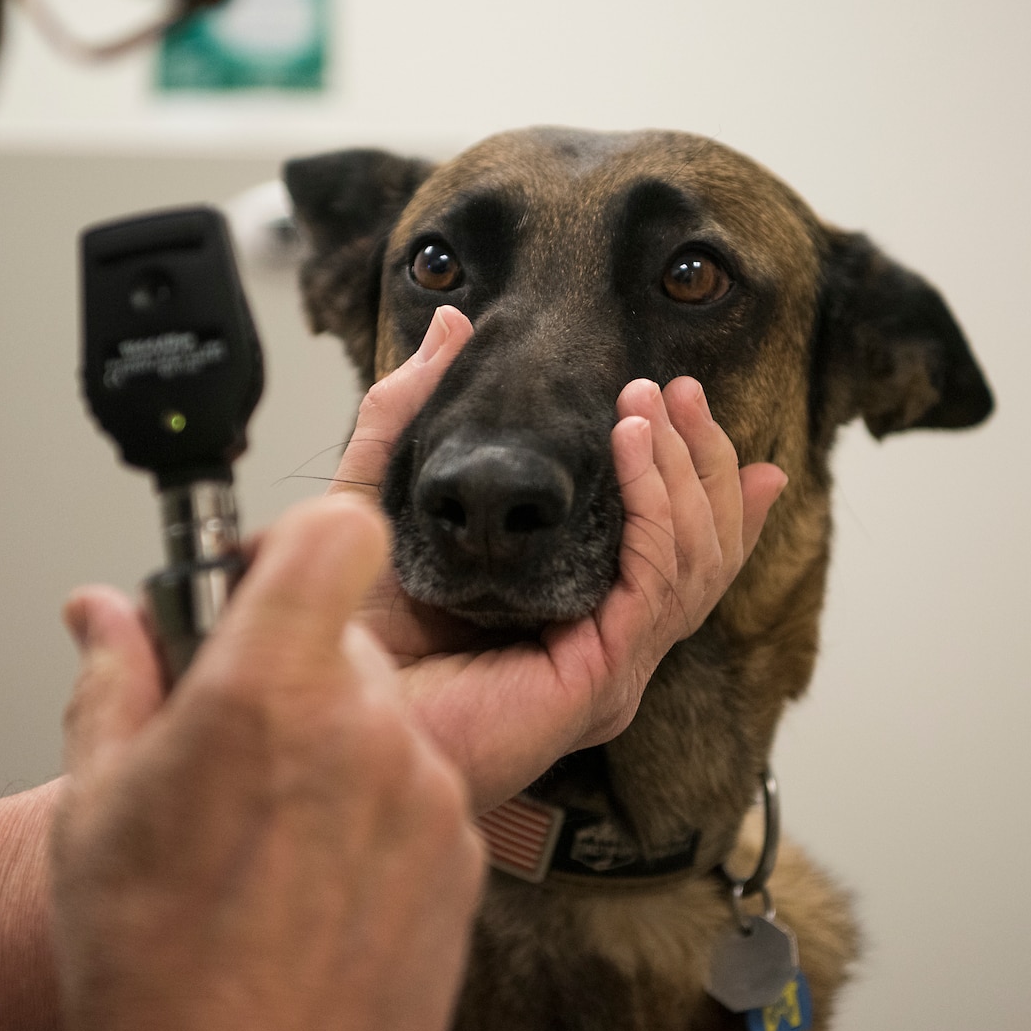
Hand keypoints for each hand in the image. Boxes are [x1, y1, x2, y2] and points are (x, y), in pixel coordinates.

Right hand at [53, 499, 483, 1030]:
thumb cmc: (150, 973)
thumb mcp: (92, 806)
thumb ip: (114, 679)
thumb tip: (103, 611)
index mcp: (268, 697)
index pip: (338, 533)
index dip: (298, 541)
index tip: (265, 575)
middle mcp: (367, 734)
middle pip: (350, 638)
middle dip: (293, 667)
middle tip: (233, 741)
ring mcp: (428, 800)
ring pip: (385, 720)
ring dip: (335, 747)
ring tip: (265, 836)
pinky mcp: (465, 860)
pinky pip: (419, 793)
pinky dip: (375, 813)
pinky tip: (312, 881)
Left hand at [331, 307, 787, 811]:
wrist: (325, 704)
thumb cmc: (350, 634)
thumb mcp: (384, 496)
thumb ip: (409, 412)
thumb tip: (449, 327)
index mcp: (572, 621)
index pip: (674, 556)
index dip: (705, 489)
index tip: (698, 418)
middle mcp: (605, 649)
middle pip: (703, 555)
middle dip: (702, 462)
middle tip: (682, 391)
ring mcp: (611, 665)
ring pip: (695, 562)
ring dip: (685, 471)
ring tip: (655, 404)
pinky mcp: (602, 672)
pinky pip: (656, 576)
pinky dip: (655, 502)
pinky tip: (631, 445)